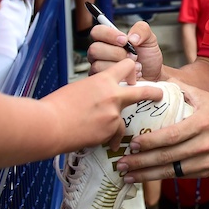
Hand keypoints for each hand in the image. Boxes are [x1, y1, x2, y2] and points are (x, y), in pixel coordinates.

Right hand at [41, 58, 164, 150]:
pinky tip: (99, 141)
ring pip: (123, 120)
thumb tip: (97, 96)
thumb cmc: (55, 105)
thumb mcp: (77, 88)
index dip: (131, 70)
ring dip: (117, 125)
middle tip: (159, 95)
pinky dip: (108, 139)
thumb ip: (93, 89)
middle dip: (153, 93)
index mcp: (103, 79)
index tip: (131, 77)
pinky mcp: (109, 131)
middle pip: (142, 91)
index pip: (126, 66)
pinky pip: (114, 135)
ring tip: (111, 132)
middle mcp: (113, 95)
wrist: (49, 125)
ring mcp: (113, 114)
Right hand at [88, 21, 163, 82]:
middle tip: (132, 56)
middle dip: (118, 53)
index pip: (97, 31)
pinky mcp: (103, 80)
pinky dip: (121, 76)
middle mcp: (101, 52)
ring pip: (99, 64)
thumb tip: (132, 37)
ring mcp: (100, 67)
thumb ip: (141, 30)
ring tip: (133, 66)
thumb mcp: (149, 38)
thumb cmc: (147, 57)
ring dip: (121, 66)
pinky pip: (105, 78)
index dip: (109, 35)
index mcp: (109, 39)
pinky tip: (130, 75)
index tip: (125, 40)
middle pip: (95, 49)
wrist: (153, 75)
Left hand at [115, 80, 208, 181]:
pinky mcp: (206, 171)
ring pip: (172, 171)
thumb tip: (152, 80)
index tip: (133, 144)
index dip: (151, 142)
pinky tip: (145, 176)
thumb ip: (177, 88)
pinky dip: (160, 177)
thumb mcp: (201, 95)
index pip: (172, 135)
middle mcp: (205, 143)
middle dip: (142, 161)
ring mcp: (206, 160)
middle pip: (168, 156)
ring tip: (127, 174)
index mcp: (203, 122)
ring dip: (147, 174)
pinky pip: (179, 175)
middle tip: (121, 163)